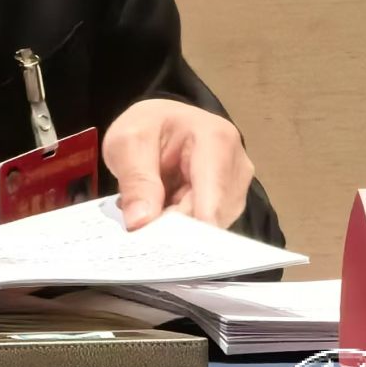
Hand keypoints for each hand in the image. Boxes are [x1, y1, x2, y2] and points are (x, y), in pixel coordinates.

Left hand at [103, 98, 253, 230]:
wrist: (160, 123)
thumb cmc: (148, 126)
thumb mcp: (128, 142)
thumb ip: (136, 179)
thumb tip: (141, 223)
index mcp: (217, 140)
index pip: (211, 197)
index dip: (186, 227)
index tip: (156, 244)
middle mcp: (237, 165)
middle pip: (212, 216)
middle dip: (175, 228)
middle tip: (140, 225)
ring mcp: (236, 186)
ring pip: (210, 227)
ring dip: (176, 229)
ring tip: (149, 210)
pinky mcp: (229, 202)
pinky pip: (208, 228)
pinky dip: (182, 228)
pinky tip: (162, 213)